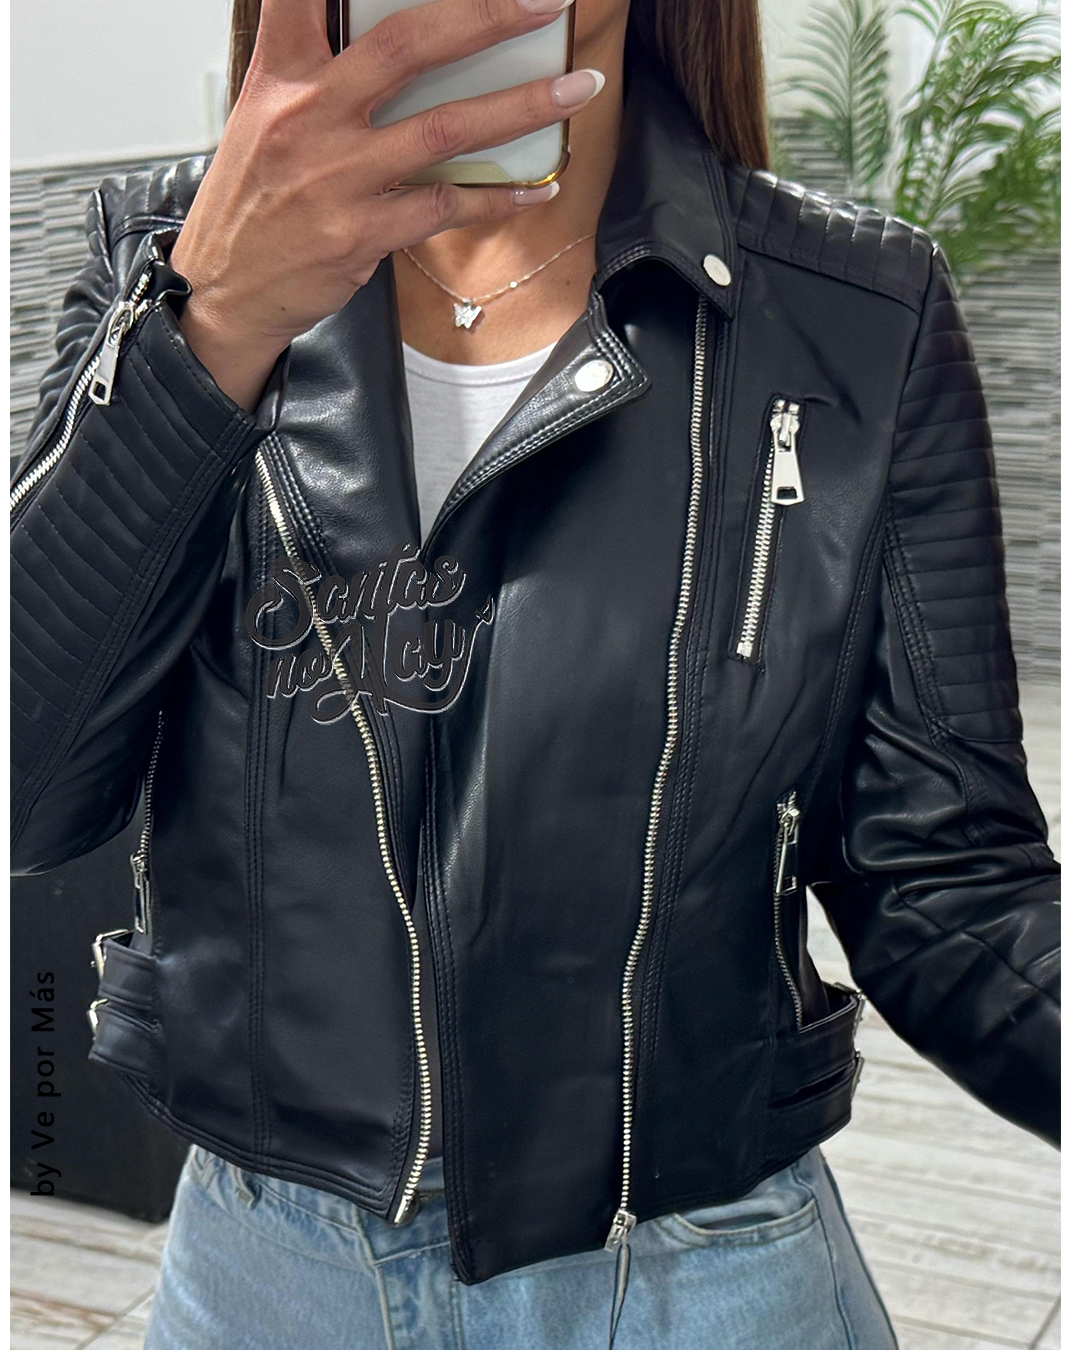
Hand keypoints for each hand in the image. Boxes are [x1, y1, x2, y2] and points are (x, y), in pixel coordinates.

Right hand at [168, 0, 600, 409]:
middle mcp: (309, 116)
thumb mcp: (263, 120)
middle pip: (408, 45)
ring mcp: (338, 176)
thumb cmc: (252, 205)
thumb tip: (396, 51)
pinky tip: (533, 189)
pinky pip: (444, 206)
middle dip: (485, 17)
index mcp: (280, 77)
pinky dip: (495, 197)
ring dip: (522, 106)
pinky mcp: (361, 232)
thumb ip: (318, 76)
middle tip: (544, 4)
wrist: (221, 291)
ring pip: (445, 127)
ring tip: (576, 90)